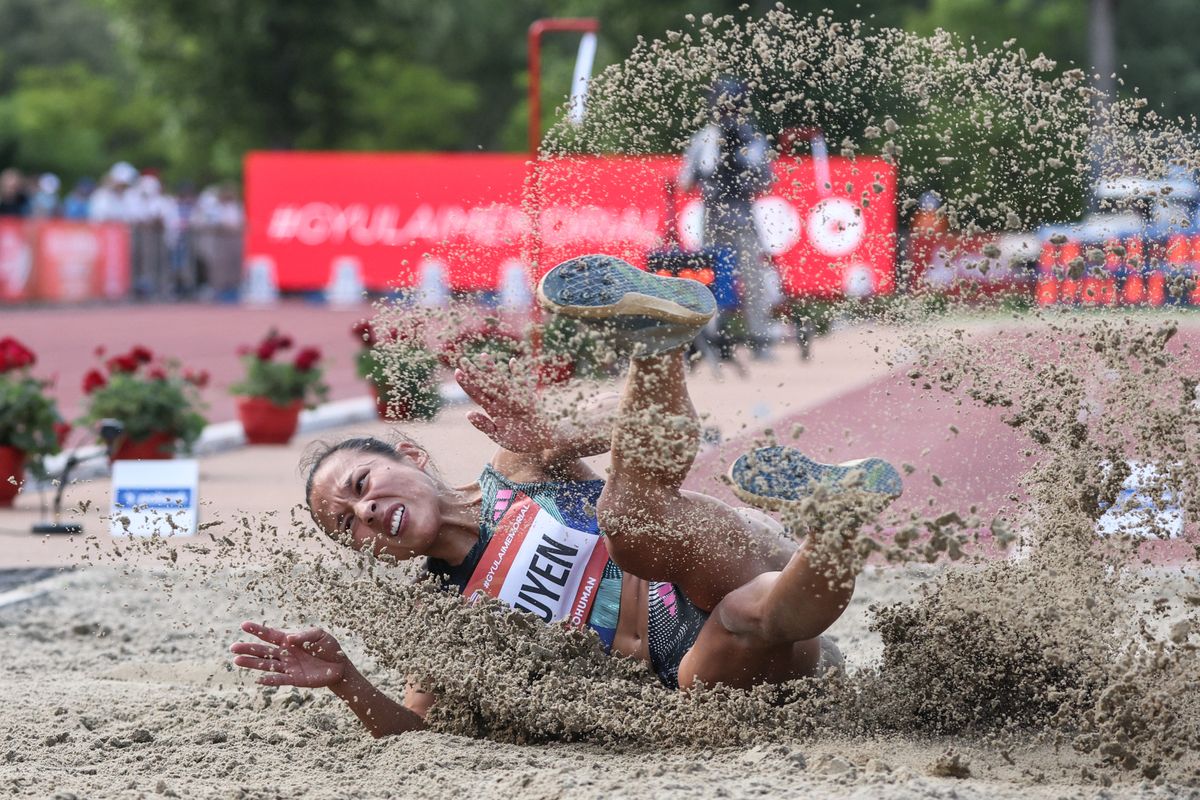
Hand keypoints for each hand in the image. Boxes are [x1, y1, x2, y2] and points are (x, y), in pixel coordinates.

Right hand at [230, 622, 348, 687]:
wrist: (339, 664)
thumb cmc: (327, 646)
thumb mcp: (319, 635)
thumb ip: (305, 636)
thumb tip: (289, 638)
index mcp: (289, 640)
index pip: (271, 634)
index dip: (258, 630)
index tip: (243, 625)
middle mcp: (285, 653)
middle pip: (263, 651)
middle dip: (248, 649)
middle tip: (233, 647)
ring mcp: (288, 667)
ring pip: (267, 665)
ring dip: (252, 663)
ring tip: (237, 660)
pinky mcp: (294, 679)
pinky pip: (279, 679)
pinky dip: (269, 680)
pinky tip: (258, 679)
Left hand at [455, 354, 553, 453]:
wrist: (540, 443)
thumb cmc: (518, 440)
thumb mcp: (498, 436)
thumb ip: (484, 425)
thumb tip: (468, 414)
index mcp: (493, 410)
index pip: (477, 394)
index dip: (467, 384)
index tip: (457, 372)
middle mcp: (501, 402)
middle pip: (486, 384)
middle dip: (474, 372)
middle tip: (462, 360)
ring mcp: (514, 399)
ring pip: (500, 381)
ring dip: (491, 369)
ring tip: (482, 356)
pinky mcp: (528, 400)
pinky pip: (522, 384)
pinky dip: (517, 373)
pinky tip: (511, 362)